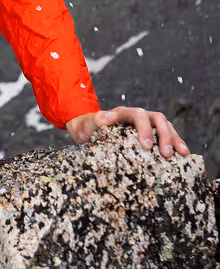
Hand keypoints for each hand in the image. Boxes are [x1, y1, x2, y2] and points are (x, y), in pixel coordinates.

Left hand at [66, 107, 188, 156]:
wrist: (86, 132)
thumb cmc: (86, 129)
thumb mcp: (86, 126)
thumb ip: (95, 121)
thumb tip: (108, 116)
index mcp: (123, 113)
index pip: (138, 115)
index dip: (145, 128)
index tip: (146, 145)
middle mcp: (137, 116)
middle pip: (157, 119)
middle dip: (165, 134)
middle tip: (167, 154)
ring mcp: (145, 125)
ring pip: (165, 126)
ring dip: (174, 138)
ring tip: (182, 153)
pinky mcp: (149, 135)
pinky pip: (165, 136)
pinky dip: (174, 143)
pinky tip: (181, 155)